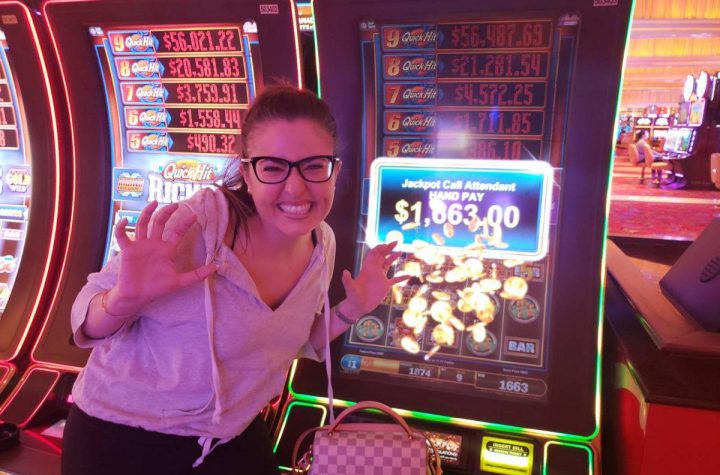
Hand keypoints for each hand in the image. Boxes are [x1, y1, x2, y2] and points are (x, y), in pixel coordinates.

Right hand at [104, 201, 217, 315]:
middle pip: (160, 223)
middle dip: (167, 213)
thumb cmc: (157, 289)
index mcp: (166, 250)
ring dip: (147, 213)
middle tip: (175, 204)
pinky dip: (122, 227)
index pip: (177, 232)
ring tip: (154, 202)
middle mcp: (154, 244)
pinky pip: (122, 235)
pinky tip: (125, 220)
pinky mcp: (127, 250)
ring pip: (142, 224)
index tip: (194, 216)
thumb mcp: (179, 282)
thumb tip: (216, 267)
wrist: (137, 297)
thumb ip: (197, 275)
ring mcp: (140, 245)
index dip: (185, 224)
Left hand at [340, 242, 407, 317]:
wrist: (358, 306)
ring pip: (388, 264)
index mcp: (367, 268)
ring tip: (400, 251)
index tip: (386, 244)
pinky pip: (395, 279)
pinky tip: (409, 275)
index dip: (379, 248)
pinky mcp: (385, 285)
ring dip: (394, 257)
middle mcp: (374, 270)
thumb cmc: (353, 296)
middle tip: (396, 241)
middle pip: (382, 256)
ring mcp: (380, 277)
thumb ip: (347, 280)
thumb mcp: (350, 287)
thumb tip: (344, 272)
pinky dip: (401, 277)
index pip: (373, 255)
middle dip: (388, 248)